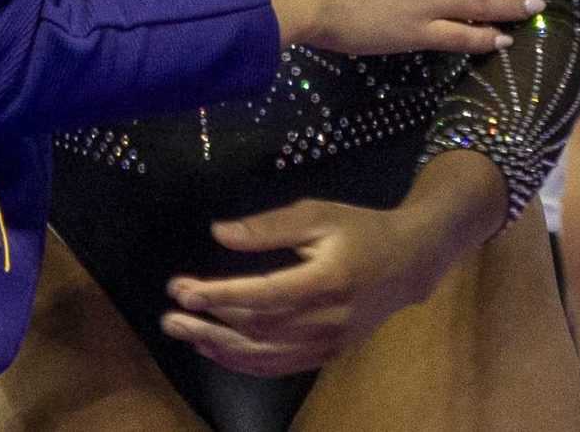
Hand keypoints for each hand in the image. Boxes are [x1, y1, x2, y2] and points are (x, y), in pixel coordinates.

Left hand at [161, 152, 503, 375]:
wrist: (410, 263)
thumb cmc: (361, 230)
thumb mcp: (318, 214)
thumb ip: (269, 228)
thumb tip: (218, 233)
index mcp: (328, 279)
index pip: (264, 295)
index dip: (220, 295)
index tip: (182, 288)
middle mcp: (328, 319)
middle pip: (258, 330)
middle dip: (208, 323)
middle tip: (169, 315)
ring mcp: (329, 343)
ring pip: (264, 355)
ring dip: (218, 346)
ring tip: (182, 332)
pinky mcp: (327, 355)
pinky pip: (279, 365)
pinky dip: (243, 361)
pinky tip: (214, 348)